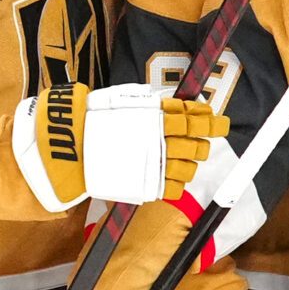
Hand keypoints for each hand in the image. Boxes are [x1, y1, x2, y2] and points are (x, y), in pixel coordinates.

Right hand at [14, 83, 229, 210]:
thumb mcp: (124, 101)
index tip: (219, 122)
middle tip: (199, 144)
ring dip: (190, 165)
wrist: (69, 147)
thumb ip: (153, 104)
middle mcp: (160, 139)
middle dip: (202, 144)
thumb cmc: (93, 120)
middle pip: (198, 144)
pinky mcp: (148, 185)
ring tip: (180, 161)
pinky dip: (177, 184)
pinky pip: (175, 188)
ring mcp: (155, 164)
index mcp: (156, 115)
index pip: (194, 117)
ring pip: (190, 168)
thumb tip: (177, 105)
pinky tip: (170, 178)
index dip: (211, 121)